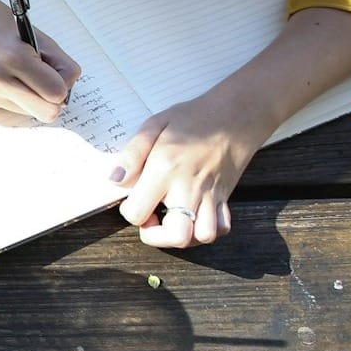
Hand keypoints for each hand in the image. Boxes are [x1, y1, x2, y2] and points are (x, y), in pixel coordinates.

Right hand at [0, 0, 82, 122]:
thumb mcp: (35, 35)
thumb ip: (59, 63)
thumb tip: (66, 92)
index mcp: (14, 58)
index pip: (56, 93)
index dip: (63, 85)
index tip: (57, 74)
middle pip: (47, 113)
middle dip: (51, 99)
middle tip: (45, 80)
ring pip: (29, 113)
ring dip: (31, 97)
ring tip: (18, 73)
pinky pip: (11, 110)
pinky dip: (14, 97)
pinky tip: (4, 78)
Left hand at [111, 89, 271, 247]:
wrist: (235, 114)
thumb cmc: (193, 118)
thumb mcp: (154, 125)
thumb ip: (132, 154)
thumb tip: (115, 179)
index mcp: (165, 169)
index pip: (138, 213)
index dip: (130, 212)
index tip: (132, 200)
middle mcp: (189, 187)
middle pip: (177, 236)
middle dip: (157, 237)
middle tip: (152, 218)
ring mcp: (211, 195)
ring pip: (203, 236)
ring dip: (184, 236)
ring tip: (172, 219)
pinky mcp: (225, 197)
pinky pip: (221, 227)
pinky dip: (208, 229)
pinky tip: (194, 216)